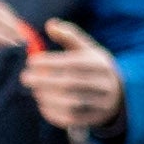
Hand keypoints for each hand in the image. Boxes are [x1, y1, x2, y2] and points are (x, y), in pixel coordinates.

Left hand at [19, 15, 124, 129]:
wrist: (118, 93)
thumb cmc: (94, 67)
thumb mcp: (87, 48)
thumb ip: (69, 36)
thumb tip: (51, 24)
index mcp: (101, 64)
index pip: (73, 63)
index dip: (50, 62)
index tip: (31, 61)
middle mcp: (104, 84)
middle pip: (70, 84)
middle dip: (44, 81)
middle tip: (25, 78)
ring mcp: (101, 104)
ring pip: (70, 103)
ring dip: (47, 97)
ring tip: (34, 91)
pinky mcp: (94, 119)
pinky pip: (71, 119)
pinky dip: (53, 113)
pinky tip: (42, 104)